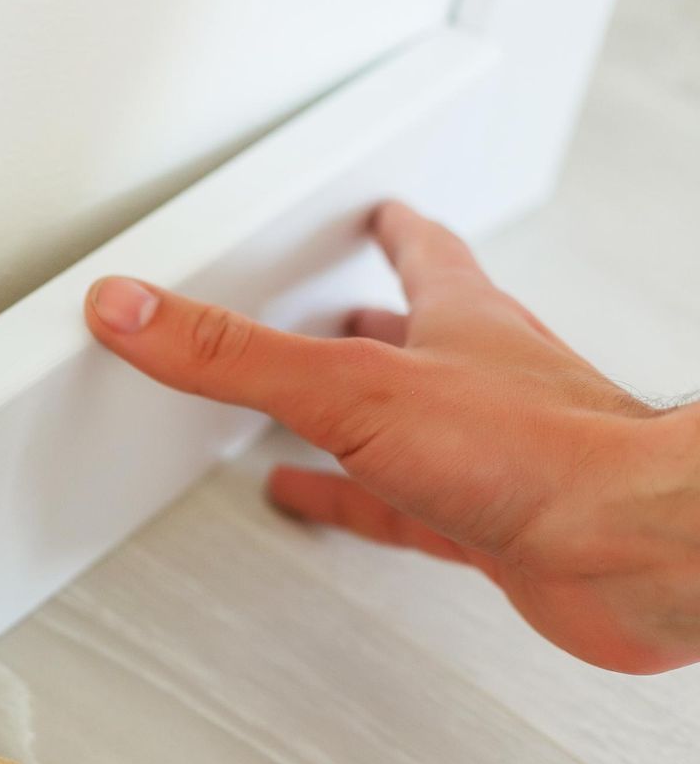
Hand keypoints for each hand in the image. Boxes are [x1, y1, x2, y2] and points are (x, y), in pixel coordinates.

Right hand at [84, 200, 699, 673]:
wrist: (630, 551)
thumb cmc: (539, 456)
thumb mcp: (349, 387)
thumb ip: (234, 355)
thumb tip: (134, 309)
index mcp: (459, 324)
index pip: (424, 256)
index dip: (392, 231)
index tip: (374, 212)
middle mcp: (481, 382)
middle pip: (419, 338)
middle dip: (374, 324)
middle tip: (339, 311)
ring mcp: (491, 459)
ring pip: (409, 431)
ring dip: (360, 426)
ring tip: (310, 427)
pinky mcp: (493, 531)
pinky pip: (409, 513)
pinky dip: (364, 509)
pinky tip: (344, 516)